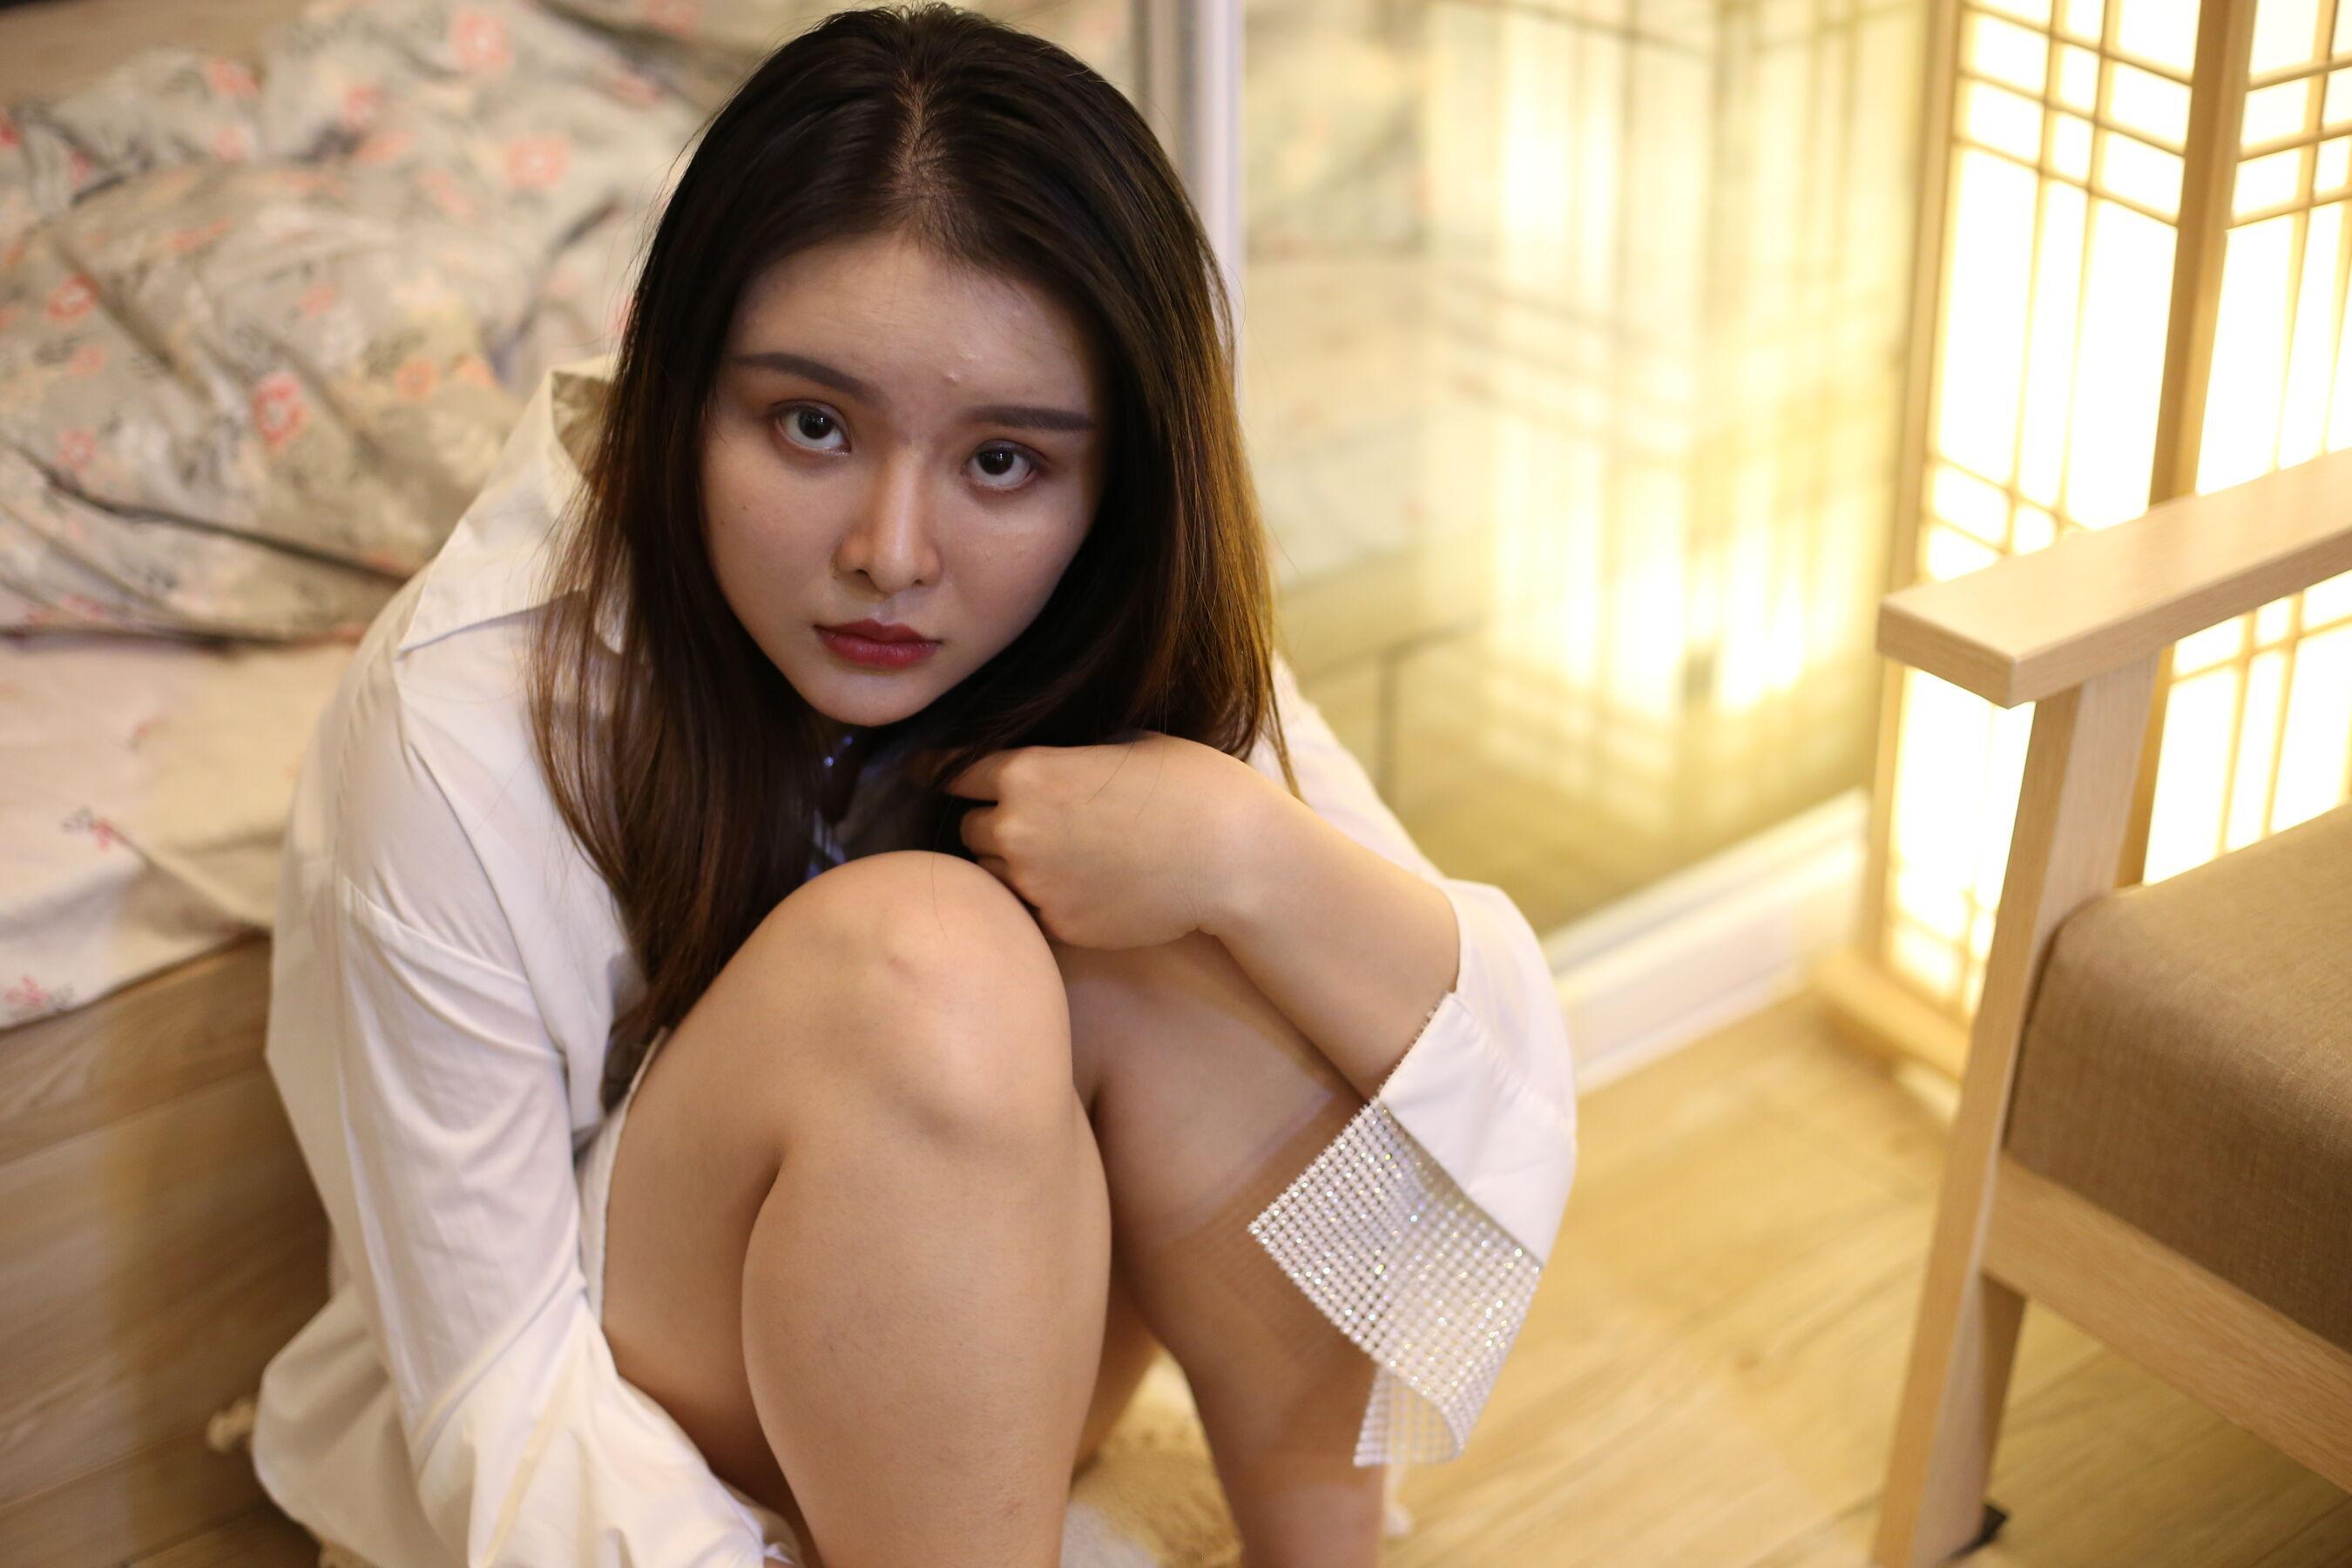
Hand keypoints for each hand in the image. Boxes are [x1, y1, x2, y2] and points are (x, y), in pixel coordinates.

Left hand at [942, 732, 1272, 949]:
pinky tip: (1086, 886)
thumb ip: (1064, 756)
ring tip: (1060, 855)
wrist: (1232, 857)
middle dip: (991, 822)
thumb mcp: (1120, 745)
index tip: (931, 774)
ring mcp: (1035, 885)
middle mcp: (1017, 830)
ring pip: (993, 873)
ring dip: (1012, 864)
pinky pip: (1030, 910)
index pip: (953, 771)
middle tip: (1031, 821)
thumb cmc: (1189, 786)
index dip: (947, 771)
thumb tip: (1036, 760)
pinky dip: (1045, 899)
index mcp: (1027, 773)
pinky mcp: (1060, 926)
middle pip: (969, 828)